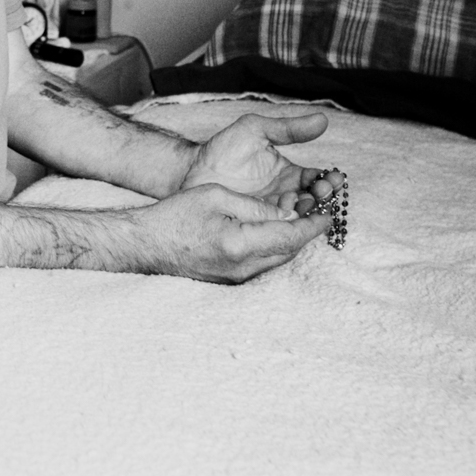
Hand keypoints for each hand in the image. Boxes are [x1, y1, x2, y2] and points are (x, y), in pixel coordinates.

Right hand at [132, 184, 333, 282]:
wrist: (145, 244)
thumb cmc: (175, 215)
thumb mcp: (216, 196)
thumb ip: (256, 206)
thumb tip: (288, 214)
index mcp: (239, 243)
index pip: (289, 236)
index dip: (313, 225)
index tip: (330, 213)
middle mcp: (242, 267)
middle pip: (288, 251)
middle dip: (307, 233)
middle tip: (321, 212)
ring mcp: (236, 278)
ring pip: (277, 259)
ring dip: (293, 240)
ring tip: (305, 219)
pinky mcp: (230, 280)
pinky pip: (263, 264)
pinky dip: (276, 247)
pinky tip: (278, 232)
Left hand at [177, 111, 336, 214]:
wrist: (192, 170)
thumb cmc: (223, 148)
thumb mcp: (255, 130)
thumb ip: (288, 128)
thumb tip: (323, 120)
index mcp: (289, 174)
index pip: (316, 179)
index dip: (328, 179)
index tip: (333, 177)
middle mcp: (284, 195)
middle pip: (313, 201)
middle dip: (322, 197)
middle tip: (321, 191)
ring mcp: (270, 212)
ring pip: (299, 217)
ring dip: (308, 211)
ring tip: (306, 202)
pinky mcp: (256, 225)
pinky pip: (277, 228)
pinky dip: (287, 225)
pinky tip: (289, 218)